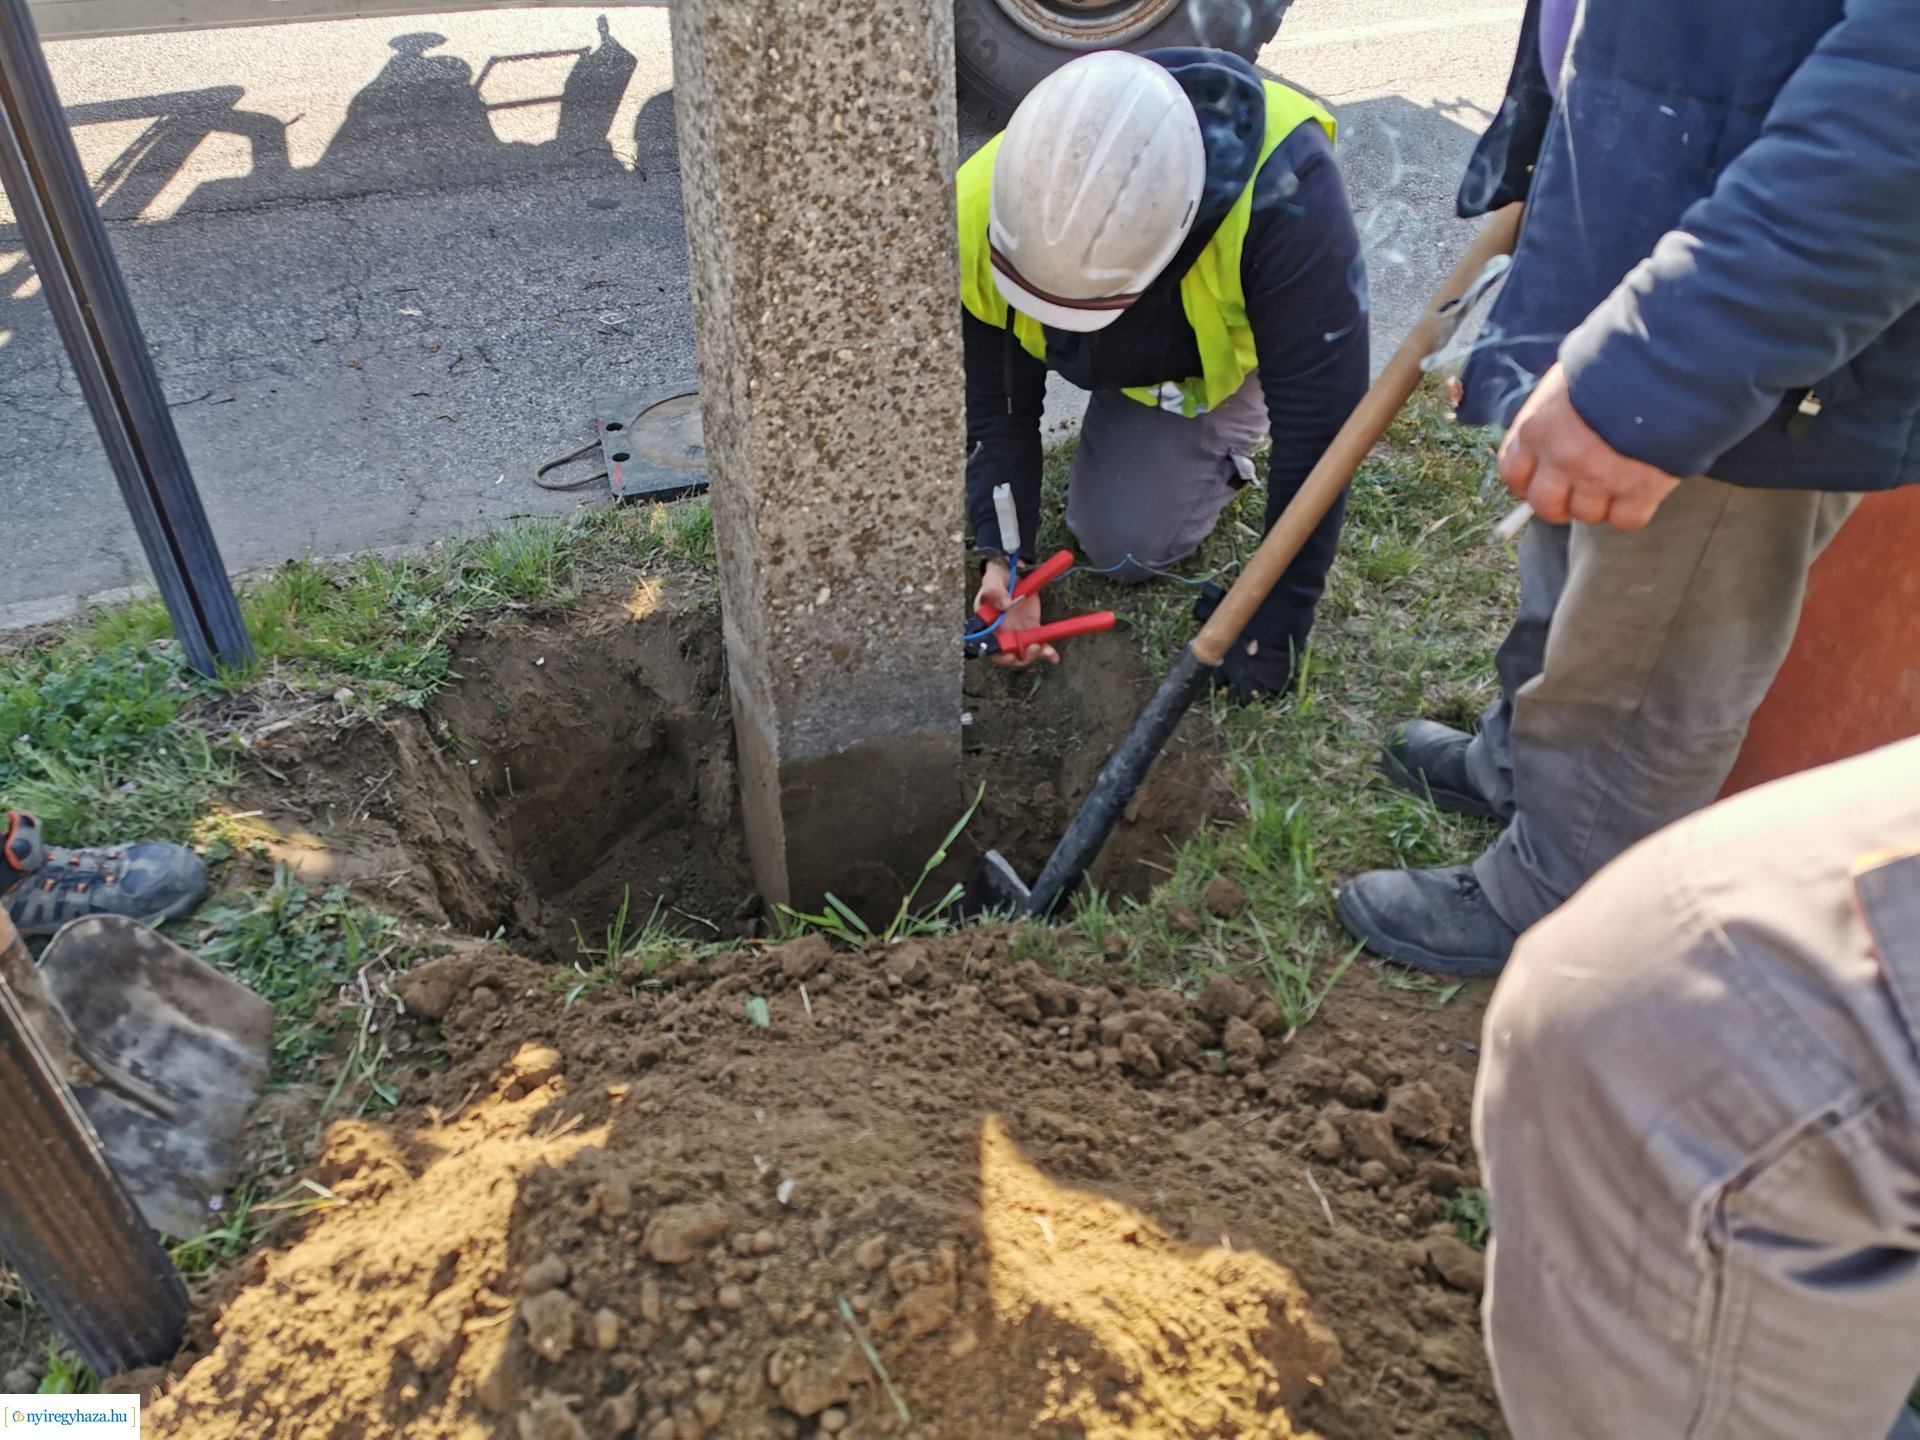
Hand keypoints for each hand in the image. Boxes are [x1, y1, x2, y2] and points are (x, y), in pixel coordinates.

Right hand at [973, 558, 1058, 668]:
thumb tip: (1006, 604)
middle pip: (1009, 654)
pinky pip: (1038, 642)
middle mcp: (1001, 633)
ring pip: (1025, 652)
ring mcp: (1017, 632)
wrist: (1010, 573)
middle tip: (1034, 648)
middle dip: (1022, 657)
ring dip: (1036, 654)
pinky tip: (1054, 656)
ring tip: (1047, 651)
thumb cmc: (996, 578)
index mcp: (986, 625)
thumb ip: (995, 591)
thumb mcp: (993, 579)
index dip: (1000, 656)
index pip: (990, 647)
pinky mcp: (1031, 627)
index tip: (1010, 655)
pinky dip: (1047, 652)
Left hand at [1499, 364, 1682, 530]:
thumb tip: (1546, 436)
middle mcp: (1561, 458)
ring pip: (1586, 514)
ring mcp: (1599, 477)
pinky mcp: (1638, 490)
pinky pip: (1625, 520)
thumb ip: (1553, 413)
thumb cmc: (1618, 361)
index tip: (1542, 483)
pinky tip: (1641, 488)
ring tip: (1618, 476)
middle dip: (1561, 502)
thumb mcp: (1569, 378)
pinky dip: (1632, 511)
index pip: (1513, 474)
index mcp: (1537, 428)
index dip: (1528, 483)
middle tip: (1580, 490)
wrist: (1671, 361)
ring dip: (1600, 502)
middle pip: (1545, 505)